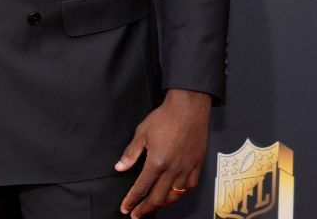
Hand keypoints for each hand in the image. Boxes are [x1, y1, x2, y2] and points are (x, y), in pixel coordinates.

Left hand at [115, 89, 211, 216]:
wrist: (189, 108)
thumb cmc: (165, 118)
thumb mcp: (142, 133)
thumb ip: (131, 153)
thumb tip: (119, 168)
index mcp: (157, 162)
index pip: (141, 188)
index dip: (131, 200)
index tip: (125, 208)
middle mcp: (173, 169)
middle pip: (157, 197)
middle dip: (145, 209)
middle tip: (136, 215)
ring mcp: (186, 168)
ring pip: (175, 196)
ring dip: (162, 205)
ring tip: (152, 207)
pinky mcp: (197, 165)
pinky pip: (190, 186)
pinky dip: (181, 194)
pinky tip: (174, 194)